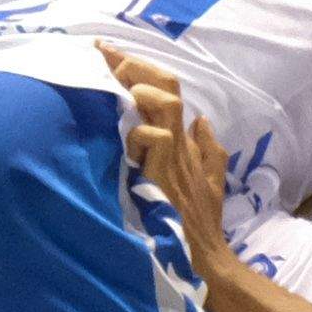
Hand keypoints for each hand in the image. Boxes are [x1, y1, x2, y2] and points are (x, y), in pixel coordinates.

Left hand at [102, 46, 240, 275]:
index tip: (105, 53)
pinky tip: (125, 135)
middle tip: (100, 56)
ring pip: (164, 103)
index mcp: (186, 142)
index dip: (138, 67)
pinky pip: (157, 138)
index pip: (167, 89)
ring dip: (138, 91)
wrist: (206, 258)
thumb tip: (201, 120)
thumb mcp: (211, 182)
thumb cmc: (202, 225)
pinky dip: (141, 132)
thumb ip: (208, 149)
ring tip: (115, 89)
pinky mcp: (167, 175)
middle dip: (132, 66)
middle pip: (166, 85)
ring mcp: (177, 157)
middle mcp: (182, 143)